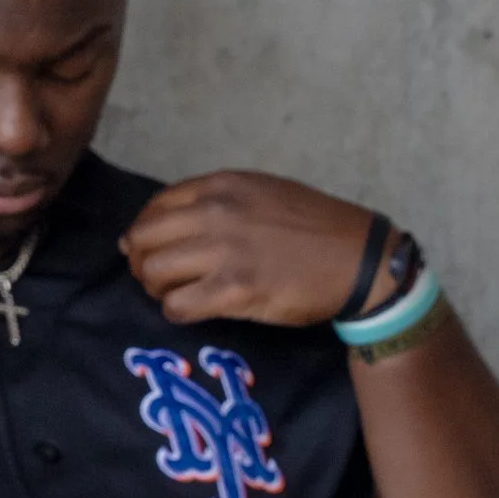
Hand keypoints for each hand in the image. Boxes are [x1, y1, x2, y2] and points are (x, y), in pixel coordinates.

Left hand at [122, 170, 388, 329]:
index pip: (155, 207)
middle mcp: (216, 213)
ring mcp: (224, 252)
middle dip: (141, 262)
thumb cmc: (312, 225)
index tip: (150, 250)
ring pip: (154, 272)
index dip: (143, 233)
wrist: (357, 258)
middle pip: (143, 239)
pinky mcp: (235, 290)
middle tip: (156, 278)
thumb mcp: (261, 192)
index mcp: (221, 186)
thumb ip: (215, 201)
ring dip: (156, 288)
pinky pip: (178, 305)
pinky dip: (175, 311)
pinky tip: (190, 310)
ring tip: (174, 294)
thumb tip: (160, 224)